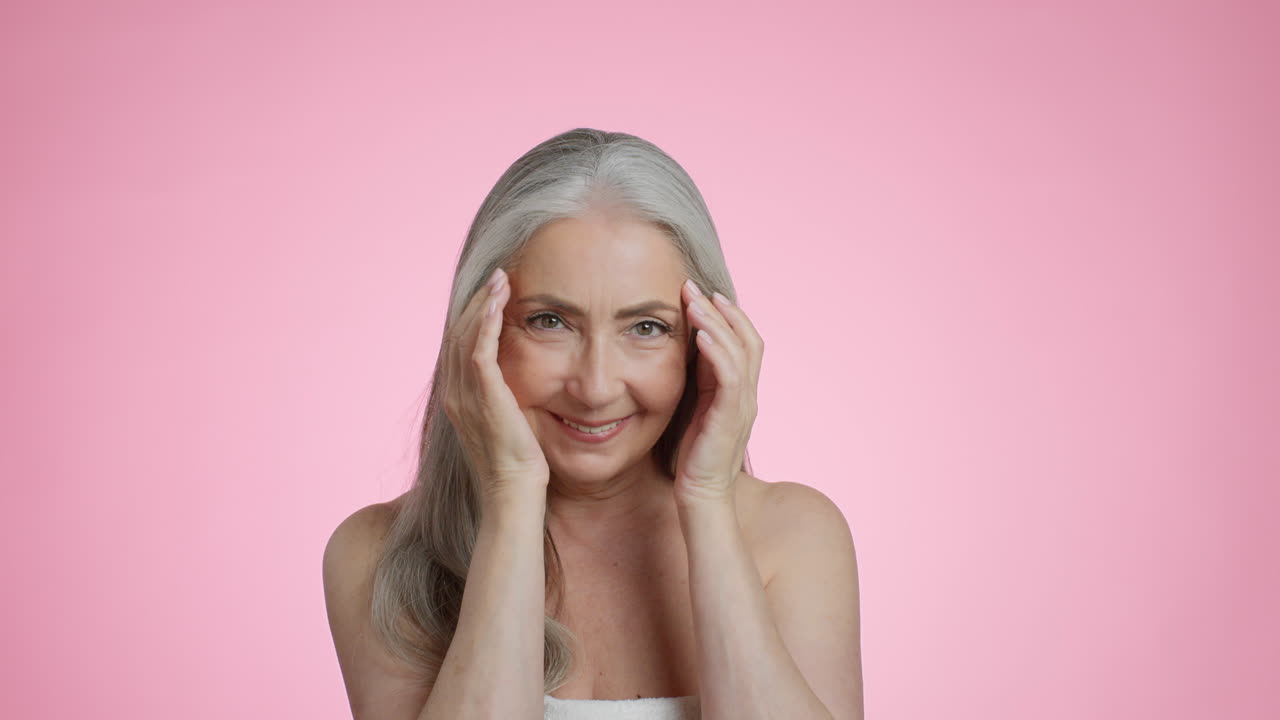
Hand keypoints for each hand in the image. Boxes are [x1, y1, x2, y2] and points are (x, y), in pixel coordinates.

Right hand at [442, 267, 549, 506]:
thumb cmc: (518, 464)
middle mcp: (454, 392)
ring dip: (482, 304)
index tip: (494, 293)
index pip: (460, 345)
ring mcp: (463, 395)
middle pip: (458, 333)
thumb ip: (504, 397)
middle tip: (498, 277)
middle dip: (477, 302)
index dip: (474, 315)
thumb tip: (519, 379)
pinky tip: (497, 303)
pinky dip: (485, 323)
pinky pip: (478, 351)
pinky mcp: (481, 397)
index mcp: (458, 397)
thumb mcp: (508, 422)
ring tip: (501, 280)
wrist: (513, 492)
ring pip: (465, 336)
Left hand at [672, 279, 763, 505]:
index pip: (744, 342)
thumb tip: (680, 352)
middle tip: (695, 287)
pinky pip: (731, 377)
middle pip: (748, 339)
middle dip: (722, 310)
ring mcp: (743, 405)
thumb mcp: (694, 409)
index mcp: (739, 392)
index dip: (727, 316)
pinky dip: (718, 352)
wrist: (701, 496)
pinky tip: (700, 335)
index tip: (702, 293)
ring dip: (717, 323)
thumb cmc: (692, 457)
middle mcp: (748, 394)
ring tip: (695, 302)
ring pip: (740, 352)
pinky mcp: (731, 417)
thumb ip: (697, 382)